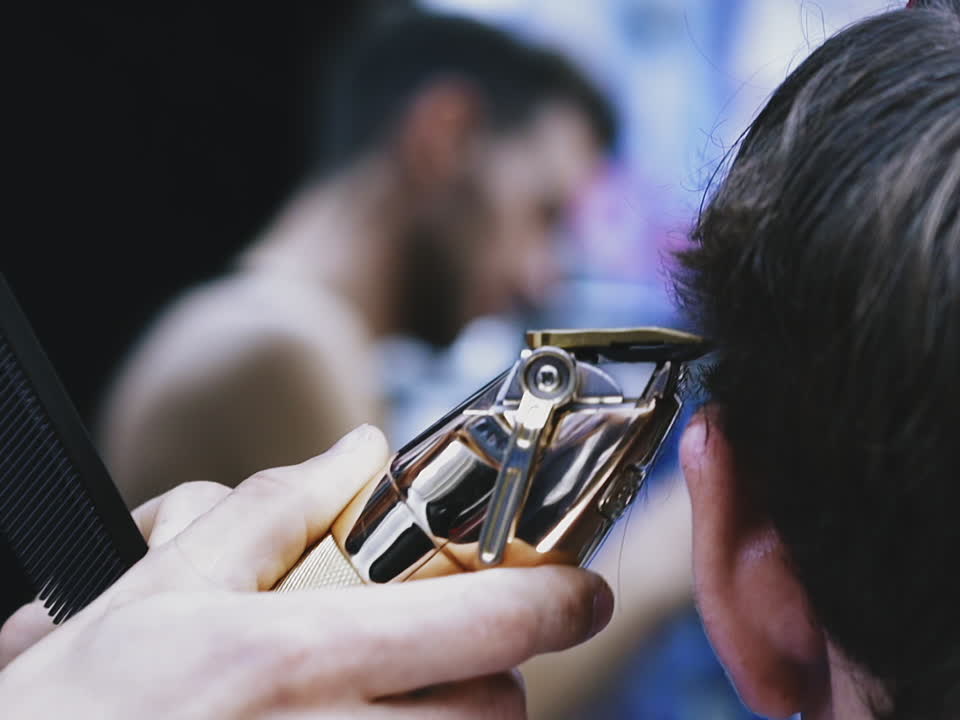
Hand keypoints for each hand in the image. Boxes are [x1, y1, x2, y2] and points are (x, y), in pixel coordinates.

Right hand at [0, 425, 613, 717]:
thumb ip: (269, 513)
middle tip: (451, 648)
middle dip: (495, 672)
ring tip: (389, 699)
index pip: (489, 623)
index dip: (560, 600)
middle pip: (498, 709)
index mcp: (292, 659)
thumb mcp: (156, 593)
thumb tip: (357, 451)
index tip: (579, 589)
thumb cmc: (72, 714)